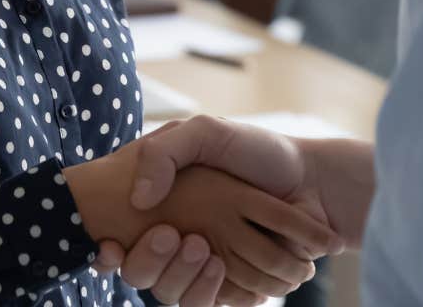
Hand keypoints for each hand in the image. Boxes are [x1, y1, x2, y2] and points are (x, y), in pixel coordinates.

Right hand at [66, 144, 332, 303]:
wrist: (315, 183)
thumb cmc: (260, 152)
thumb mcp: (206, 133)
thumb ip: (164, 154)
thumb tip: (140, 199)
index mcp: (165, 207)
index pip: (119, 239)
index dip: (107, 250)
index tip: (107, 246)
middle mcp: (179, 240)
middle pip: (143, 274)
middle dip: (149, 262)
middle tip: (170, 236)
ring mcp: (207, 266)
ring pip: (174, 293)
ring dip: (183, 278)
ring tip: (205, 251)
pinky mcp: (236, 286)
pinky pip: (213, 302)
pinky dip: (214, 290)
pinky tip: (220, 267)